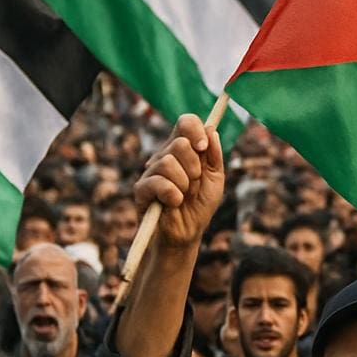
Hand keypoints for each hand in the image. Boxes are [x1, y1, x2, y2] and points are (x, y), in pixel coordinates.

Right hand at [133, 112, 224, 248]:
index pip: (185, 123)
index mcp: (184, 149)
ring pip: (168, 163)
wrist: (187, 233)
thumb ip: (214, 155)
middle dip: (194, 167)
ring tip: (183, 197)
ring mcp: (151, 171)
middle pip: (179, 143)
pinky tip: (174, 203)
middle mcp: (165, 155)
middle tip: (194, 182)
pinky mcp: (141, 189)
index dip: (195, 130)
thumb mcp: (215, 179)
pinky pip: (158, 182)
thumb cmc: (200, 205)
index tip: (203, 147)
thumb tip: (210, 128)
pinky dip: (172, 195)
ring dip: (184, 184)